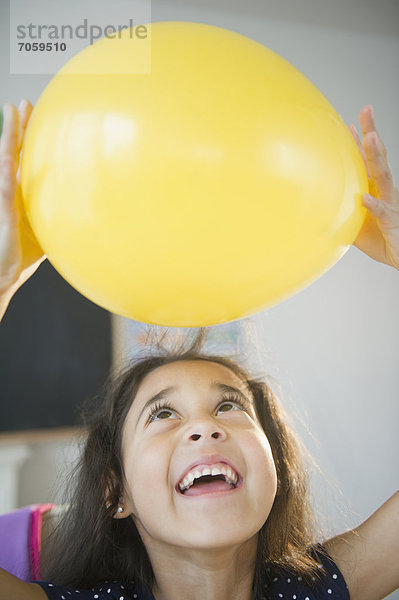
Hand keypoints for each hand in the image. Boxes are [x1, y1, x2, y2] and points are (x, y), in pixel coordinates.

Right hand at [0, 100, 45, 298]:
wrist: (5, 275)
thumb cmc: (24, 255)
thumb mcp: (46, 230)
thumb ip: (58, 216)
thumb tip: (84, 211)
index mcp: (21, 194)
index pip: (24, 160)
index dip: (28, 138)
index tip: (35, 116)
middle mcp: (11, 191)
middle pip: (14, 152)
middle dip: (18, 127)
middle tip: (24, 102)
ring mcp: (5, 198)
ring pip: (5, 159)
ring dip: (8, 135)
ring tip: (11, 110)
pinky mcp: (5, 210)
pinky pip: (6, 183)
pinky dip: (6, 165)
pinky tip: (8, 150)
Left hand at [349, 105, 398, 268]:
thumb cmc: (382, 240)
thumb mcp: (354, 225)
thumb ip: (340, 214)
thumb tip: (315, 210)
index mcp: (374, 190)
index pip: (366, 161)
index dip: (359, 142)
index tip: (349, 123)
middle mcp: (384, 192)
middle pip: (377, 158)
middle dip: (371, 134)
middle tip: (366, 111)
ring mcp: (390, 204)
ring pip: (383, 177)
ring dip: (376, 157)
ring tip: (370, 138)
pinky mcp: (392, 222)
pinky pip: (382, 212)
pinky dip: (374, 205)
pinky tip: (365, 198)